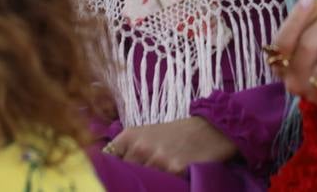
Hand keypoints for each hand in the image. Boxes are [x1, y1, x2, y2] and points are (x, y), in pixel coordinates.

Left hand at [102, 116, 236, 174]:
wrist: (210, 130)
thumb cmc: (177, 135)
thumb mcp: (147, 135)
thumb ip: (127, 151)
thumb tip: (109, 172)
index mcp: (130, 135)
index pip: (106, 161)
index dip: (109, 173)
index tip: (110, 179)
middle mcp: (141, 146)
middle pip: (123, 176)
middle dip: (130, 181)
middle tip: (139, 181)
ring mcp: (157, 159)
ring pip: (142, 183)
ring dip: (147, 184)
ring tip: (156, 181)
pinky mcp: (175, 170)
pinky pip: (162, 186)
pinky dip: (165, 186)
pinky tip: (171, 181)